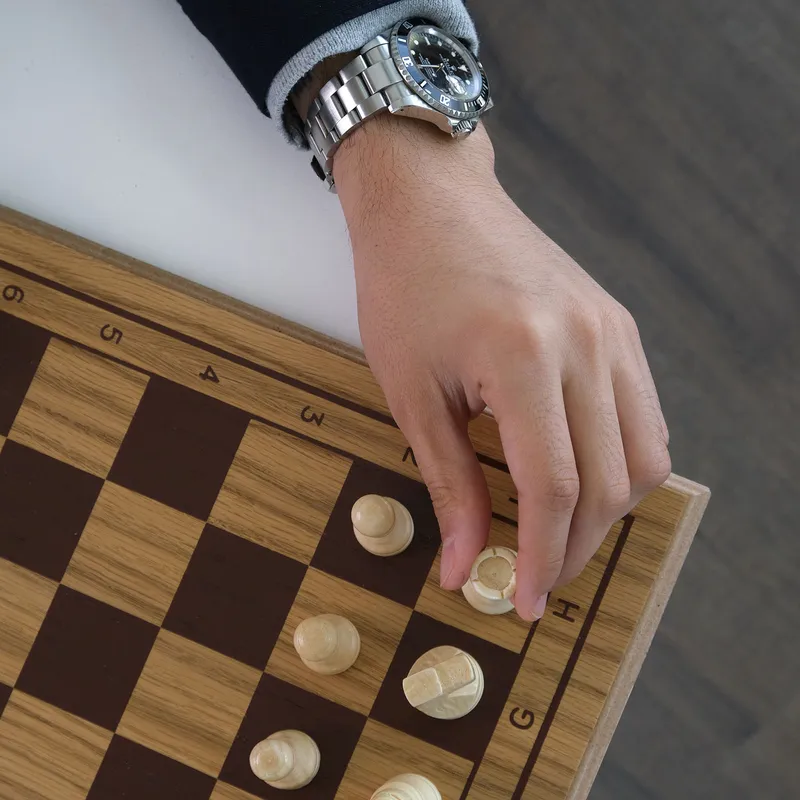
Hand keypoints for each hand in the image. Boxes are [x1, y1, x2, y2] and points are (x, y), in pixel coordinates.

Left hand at [333, 114, 670, 620]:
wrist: (430, 203)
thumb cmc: (403, 287)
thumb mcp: (412, 394)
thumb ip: (449, 485)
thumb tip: (464, 564)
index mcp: (525, 358)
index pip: (555, 489)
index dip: (541, 557)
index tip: (522, 600)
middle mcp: (586, 344)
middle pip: (609, 483)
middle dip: (573, 547)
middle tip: (534, 578)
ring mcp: (612, 332)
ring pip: (644, 456)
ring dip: (606, 511)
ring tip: (557, 536)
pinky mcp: (617, 326)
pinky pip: (644, 416)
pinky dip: (621, 463)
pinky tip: (582, 479)